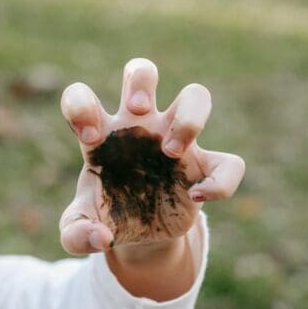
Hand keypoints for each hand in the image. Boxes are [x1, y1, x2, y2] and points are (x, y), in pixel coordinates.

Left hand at [58, 58, 244, 255]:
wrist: (136, 235)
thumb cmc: (104, 218)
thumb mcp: (78, 232)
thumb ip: (76, 235)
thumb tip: (102, 237)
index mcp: (102, 135)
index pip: (82, 96)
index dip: (81, 105)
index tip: (89, 137)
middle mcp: (140, 129)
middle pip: (143, 70)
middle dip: (141, 81)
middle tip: (138, 110)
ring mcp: (176, 142)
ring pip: (196, 95)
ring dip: (189, 117)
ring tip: (171, 152)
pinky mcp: (204, 168)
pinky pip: (231, 163)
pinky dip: (220, 181)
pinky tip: (196, 196)